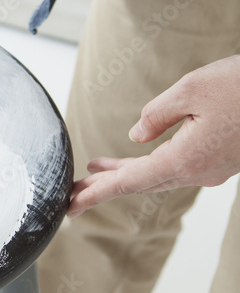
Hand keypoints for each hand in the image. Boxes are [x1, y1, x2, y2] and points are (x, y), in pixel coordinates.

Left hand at [68, 55, 239, 217]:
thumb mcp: (191, 89)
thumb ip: (157, 114)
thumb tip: (136, 137)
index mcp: (187, 159)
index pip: (130, 181)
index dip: (96, 192)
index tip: (70, 203)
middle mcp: (199, 171)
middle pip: (140, 183)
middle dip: (103, 187)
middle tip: (71, 194)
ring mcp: (213, 168)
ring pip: (158, 175)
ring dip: (126, 173)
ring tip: (95, 169)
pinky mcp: (222, 159)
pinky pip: (177, 166)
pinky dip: (150, 164)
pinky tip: (136, 157)